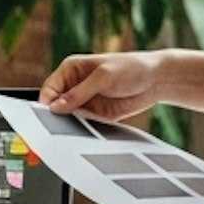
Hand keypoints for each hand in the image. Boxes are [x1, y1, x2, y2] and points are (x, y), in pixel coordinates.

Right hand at [40, 51, 164, 122]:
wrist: (157, 80)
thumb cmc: (131, 68)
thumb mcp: (104, 77)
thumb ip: (79, 92)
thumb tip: (56, 107)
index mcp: (70, 70)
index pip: (49, 89)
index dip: (46, 104)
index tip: (48, 118)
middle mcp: (74, 86)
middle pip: (55, 106)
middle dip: (56, 118)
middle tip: (58, 130)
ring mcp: (84, 102)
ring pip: (68, 118)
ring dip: (69, 126)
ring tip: (74, 132)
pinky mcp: (95, 115)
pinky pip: (83, 126)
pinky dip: (82, 131)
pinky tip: (85, 135)